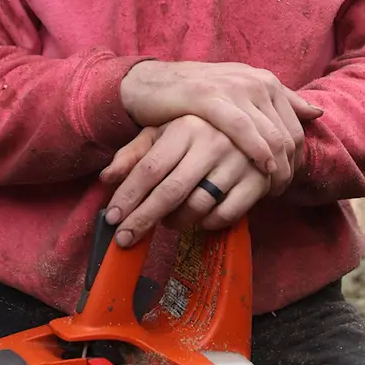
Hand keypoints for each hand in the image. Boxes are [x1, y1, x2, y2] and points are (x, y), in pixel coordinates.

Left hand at [102, 116, 270, 244]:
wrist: (258, 130)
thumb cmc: (199, 134)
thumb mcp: (165, 133)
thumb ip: (134, 153)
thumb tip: (106, 178)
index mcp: (186, 127)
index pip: (150, 167)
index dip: (128, 195)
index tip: (112, 217)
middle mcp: (213, 143)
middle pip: (170, 191)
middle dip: (143, 218)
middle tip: (124, 238)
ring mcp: (238, 163)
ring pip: (198, 206)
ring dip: (176, 222)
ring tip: (167, 221)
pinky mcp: (257, 181)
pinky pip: (225, 215)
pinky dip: (207, 224)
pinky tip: (198, 220)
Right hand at [120, 60, 321, 192]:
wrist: (151, 84)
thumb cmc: (196, 96)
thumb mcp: (241, 95)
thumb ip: (279, 102)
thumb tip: (317, 113)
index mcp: (264, 81)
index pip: (295, 125)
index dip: (297, 156)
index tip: (288, 180)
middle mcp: (254, 81)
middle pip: (287, 132)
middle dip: (289, 166)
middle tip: (281, 191)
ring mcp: (233, 88)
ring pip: (270, 133)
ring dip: (277, 165)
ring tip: (273, 190)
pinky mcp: (209, 98)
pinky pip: (242, 128)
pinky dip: (257, 150)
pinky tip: (262, 168)